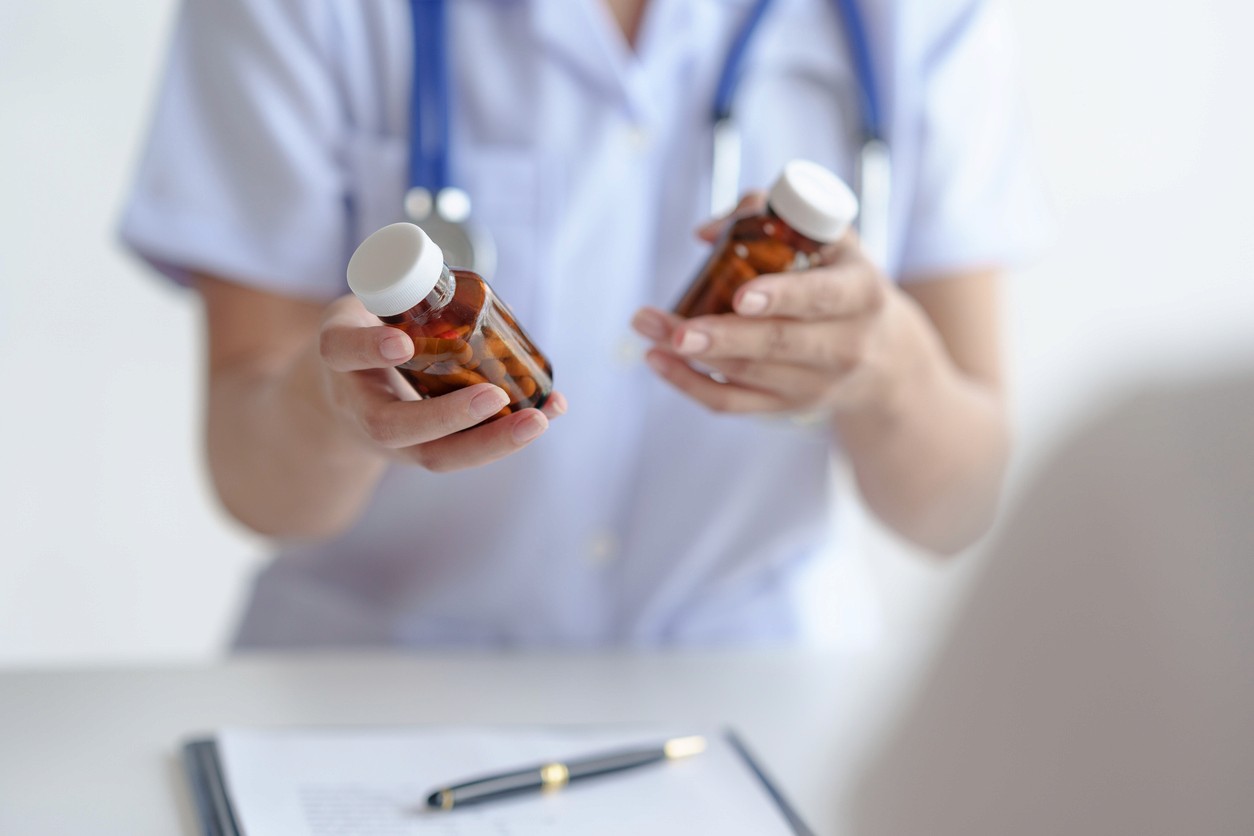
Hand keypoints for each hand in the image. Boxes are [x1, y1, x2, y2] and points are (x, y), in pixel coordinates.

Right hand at [316, 295, 566, 471]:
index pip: (342, 352)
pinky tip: (549, 414)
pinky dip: (509, 437)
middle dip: (447, 416)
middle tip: (494, 395)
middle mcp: (358, 406)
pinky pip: (463, 454)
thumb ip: (402, 292)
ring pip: (434, 456)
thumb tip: (464, 282)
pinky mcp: (422, 452)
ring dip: (491, 441)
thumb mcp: (366, 306)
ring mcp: (390, 439)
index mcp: (339, 357)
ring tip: (538, 419)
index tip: (401, 343)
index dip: (369, 349)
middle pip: (393, 428)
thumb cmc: (367, 336)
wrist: (343, 395)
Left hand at [632, 196, 913, 417]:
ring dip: (691, 355)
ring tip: (648, 326)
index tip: (741, 296)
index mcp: (860, 293)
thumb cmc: (843, 282)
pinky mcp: (787, 407)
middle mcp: (844, 344)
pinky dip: (691, 384)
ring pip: (748, 373)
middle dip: (723, 337)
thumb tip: (708, 232)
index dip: (781, 297)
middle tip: (676, 329)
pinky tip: (658, 361)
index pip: (821, 297)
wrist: (884, 359)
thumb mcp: (831, 241)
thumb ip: (775, 218)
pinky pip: (733, 403)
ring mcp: (815, 383)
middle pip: (778, 343)